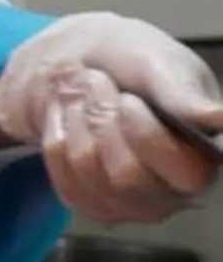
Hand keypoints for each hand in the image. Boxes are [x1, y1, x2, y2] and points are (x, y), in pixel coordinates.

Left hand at [0, 15, 221, 224]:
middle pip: (127, 175)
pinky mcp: (90, 201)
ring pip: (88, 169)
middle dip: (102, 116)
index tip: (128, 99)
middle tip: (97, 80)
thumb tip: (217, 117)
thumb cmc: (129, 61)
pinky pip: (61, 172)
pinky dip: (55, 130)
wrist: (79, 60)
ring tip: (81, 89)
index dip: (147, 135)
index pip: (187, 173)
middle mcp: (175, 190)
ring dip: (74, 116)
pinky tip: (67, 113)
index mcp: (205, 155)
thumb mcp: (158, 59)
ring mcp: (130, 202)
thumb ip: (182, 90)